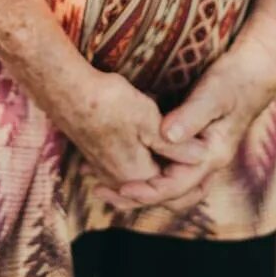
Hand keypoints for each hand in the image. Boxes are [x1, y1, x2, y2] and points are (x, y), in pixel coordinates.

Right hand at [56, 67, 207, 194]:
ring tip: (177, 158)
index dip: (192, 171)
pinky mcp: (95, 155)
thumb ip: (177, 145)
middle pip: (156, 183)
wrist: (67, 92)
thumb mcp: (150, 122)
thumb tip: (203, 157)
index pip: (173, 184)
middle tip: (198, 161)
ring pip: (139, 175)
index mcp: (137, 175)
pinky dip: (139, 161)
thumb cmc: (110, 103)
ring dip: (157, 169)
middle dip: (176, 173)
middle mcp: (119, 178)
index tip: (208, 156)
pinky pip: (123, 166)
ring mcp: (104, 168)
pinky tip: (145, 148)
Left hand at [98, 12, 275, 214]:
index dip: (147, 190)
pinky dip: (146, 174)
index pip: (176, 187)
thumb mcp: (213, 94)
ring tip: (105, 186)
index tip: (120, 187)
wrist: (252, 73)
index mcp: (211, 156)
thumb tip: (166, 135)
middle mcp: (205, 164)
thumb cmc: (233, 81)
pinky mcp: (191, 148)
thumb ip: (191, 115)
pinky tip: (121, 165)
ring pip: (169, 187)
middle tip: (101, 191)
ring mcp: (199, 158)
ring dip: (139, 190)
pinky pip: (167, 170)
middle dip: (137, 198)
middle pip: (171, 197)